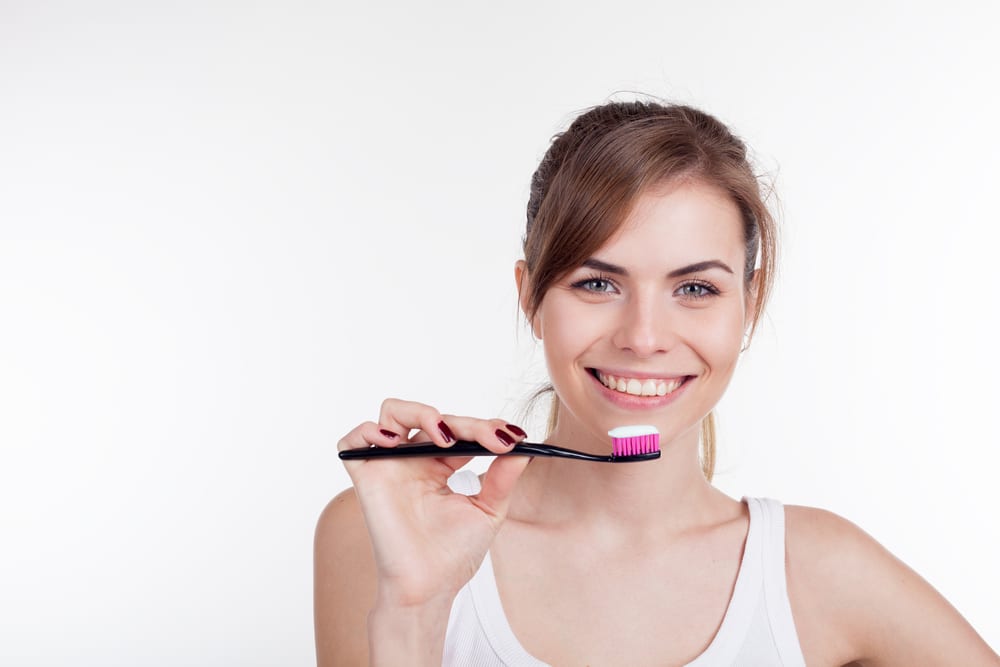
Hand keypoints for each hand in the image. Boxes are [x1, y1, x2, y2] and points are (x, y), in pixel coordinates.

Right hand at [338, 398, 530, 609]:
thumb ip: (503, 478)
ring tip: (444, 437)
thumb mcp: (488, 510)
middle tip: (492, 439)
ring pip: (393, 413)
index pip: (459, 431)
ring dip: (421, 413)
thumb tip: (523, 448)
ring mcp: (388, 466)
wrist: (430, 588)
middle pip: (433, 418)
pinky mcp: (366, 478)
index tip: (512, 437)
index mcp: (439, 466)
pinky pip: (352, 441)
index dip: (484, 428)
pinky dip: (367, 431)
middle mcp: (412, 461)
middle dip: (466, 424)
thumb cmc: (453, 555)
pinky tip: (393, 441)